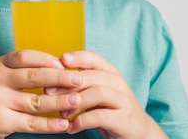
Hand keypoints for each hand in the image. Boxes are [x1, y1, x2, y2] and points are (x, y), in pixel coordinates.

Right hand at [0, 50, 82, 138]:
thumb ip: (19, 71)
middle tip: (80, 79)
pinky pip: (30, 123)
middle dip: (60, 77)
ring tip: (78, 101)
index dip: (48, 58)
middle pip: (34, 76)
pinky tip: (63, 124)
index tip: (67, 62)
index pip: (26, 56)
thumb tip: (58, 65)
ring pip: (36, 101)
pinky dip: (49, 124)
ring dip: (60, 102)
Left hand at [49, 51, 167, 138]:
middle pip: (92, 75)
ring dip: (75, 102)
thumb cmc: (111, 111)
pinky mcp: (124, 119)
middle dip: (68, 82)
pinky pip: (100, 116)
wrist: (138, 133)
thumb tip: (51, 80)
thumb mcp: (98, 93)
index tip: (61, 60)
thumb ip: (82, 84)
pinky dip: (82, 121)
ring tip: (61, 115)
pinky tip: (71, 128)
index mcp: (111, 73)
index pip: (94, 58)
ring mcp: (123, 101)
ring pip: (97, 93)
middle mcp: (118, 83)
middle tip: (49, 92)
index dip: (78, 56)